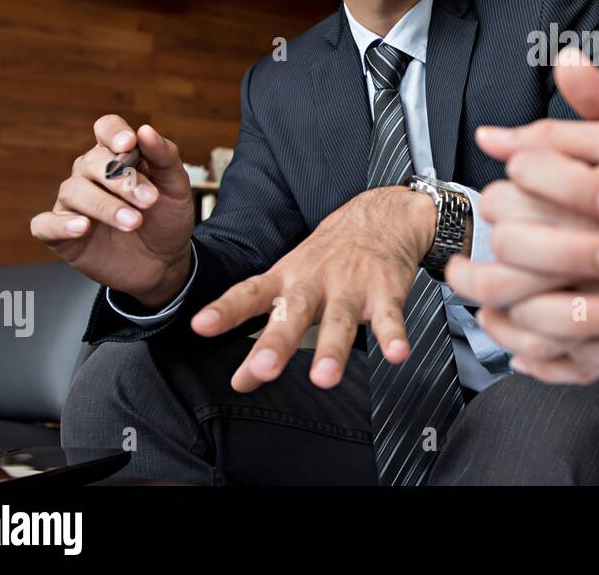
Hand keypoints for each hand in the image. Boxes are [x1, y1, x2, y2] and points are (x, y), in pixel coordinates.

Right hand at [31, 116, 195, 309]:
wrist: (164, 262)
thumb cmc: (166, 219)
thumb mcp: (177, 189)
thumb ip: (165, 158)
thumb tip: (146, 130)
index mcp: (117, 156)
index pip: (105, 129)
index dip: (113, 132)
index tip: (129, 145)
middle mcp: (90, 175)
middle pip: (91, 162)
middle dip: (121, 180)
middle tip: (150, 201)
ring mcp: (73, 204)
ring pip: (73, 191)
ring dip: (104, 205)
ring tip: (133, 222)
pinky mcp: (61, 234)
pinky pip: (45, 224)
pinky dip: (61, 224)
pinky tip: (83, 227)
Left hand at [187, 186, 439, 391]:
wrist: (382, 216)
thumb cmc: (329, 257)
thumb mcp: (292, 282)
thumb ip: (266, 333)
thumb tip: (240, 382)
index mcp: (288, 278)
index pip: (250, 293)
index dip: (226, 309)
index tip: (201, 325)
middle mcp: (316, 282)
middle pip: (294, 312)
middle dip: (277, 342)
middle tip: (263, 369)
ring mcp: (352, 286)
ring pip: (341, 320)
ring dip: (333, 349)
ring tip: (324, 378)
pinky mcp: (386, 292)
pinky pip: (390, 317)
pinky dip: (394, 335)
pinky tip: (396, 353)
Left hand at [444, 51, 598, 383]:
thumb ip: (562, 128)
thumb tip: (493, 136)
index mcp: (593, 191)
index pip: (514, 190)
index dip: (503, 188)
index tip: (510, 193)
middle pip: (511, 256)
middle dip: (479, 258)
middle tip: (467, 262)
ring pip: (534, 315)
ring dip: (499, 314)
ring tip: (484, 306)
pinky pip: (578, 360)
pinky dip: (544, 359)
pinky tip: (526, 348)